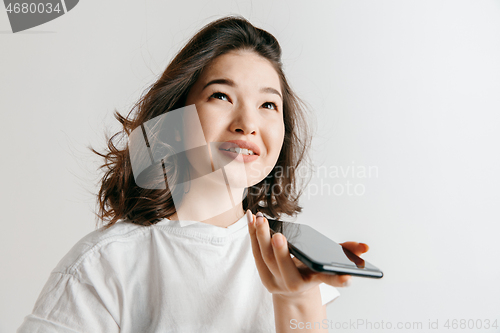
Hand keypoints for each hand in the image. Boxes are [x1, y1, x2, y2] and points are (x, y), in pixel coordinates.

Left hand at [246, 210, 368, 298]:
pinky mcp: (262, 272)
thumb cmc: (310, 274)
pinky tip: (251, 219)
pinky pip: (255, 252)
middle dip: (281, 252)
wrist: (291, 292)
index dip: (338, 280)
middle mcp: (293, 283)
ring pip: (266, 259)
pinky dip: (252, 235)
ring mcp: (275, 279)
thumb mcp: (329, 264)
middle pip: (285, 269)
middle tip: (278, 235)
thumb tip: (364, 247)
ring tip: (260, 220)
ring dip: (261, 238)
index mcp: (312, 281)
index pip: (326, 281)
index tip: (347, 276)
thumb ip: (346, 255)